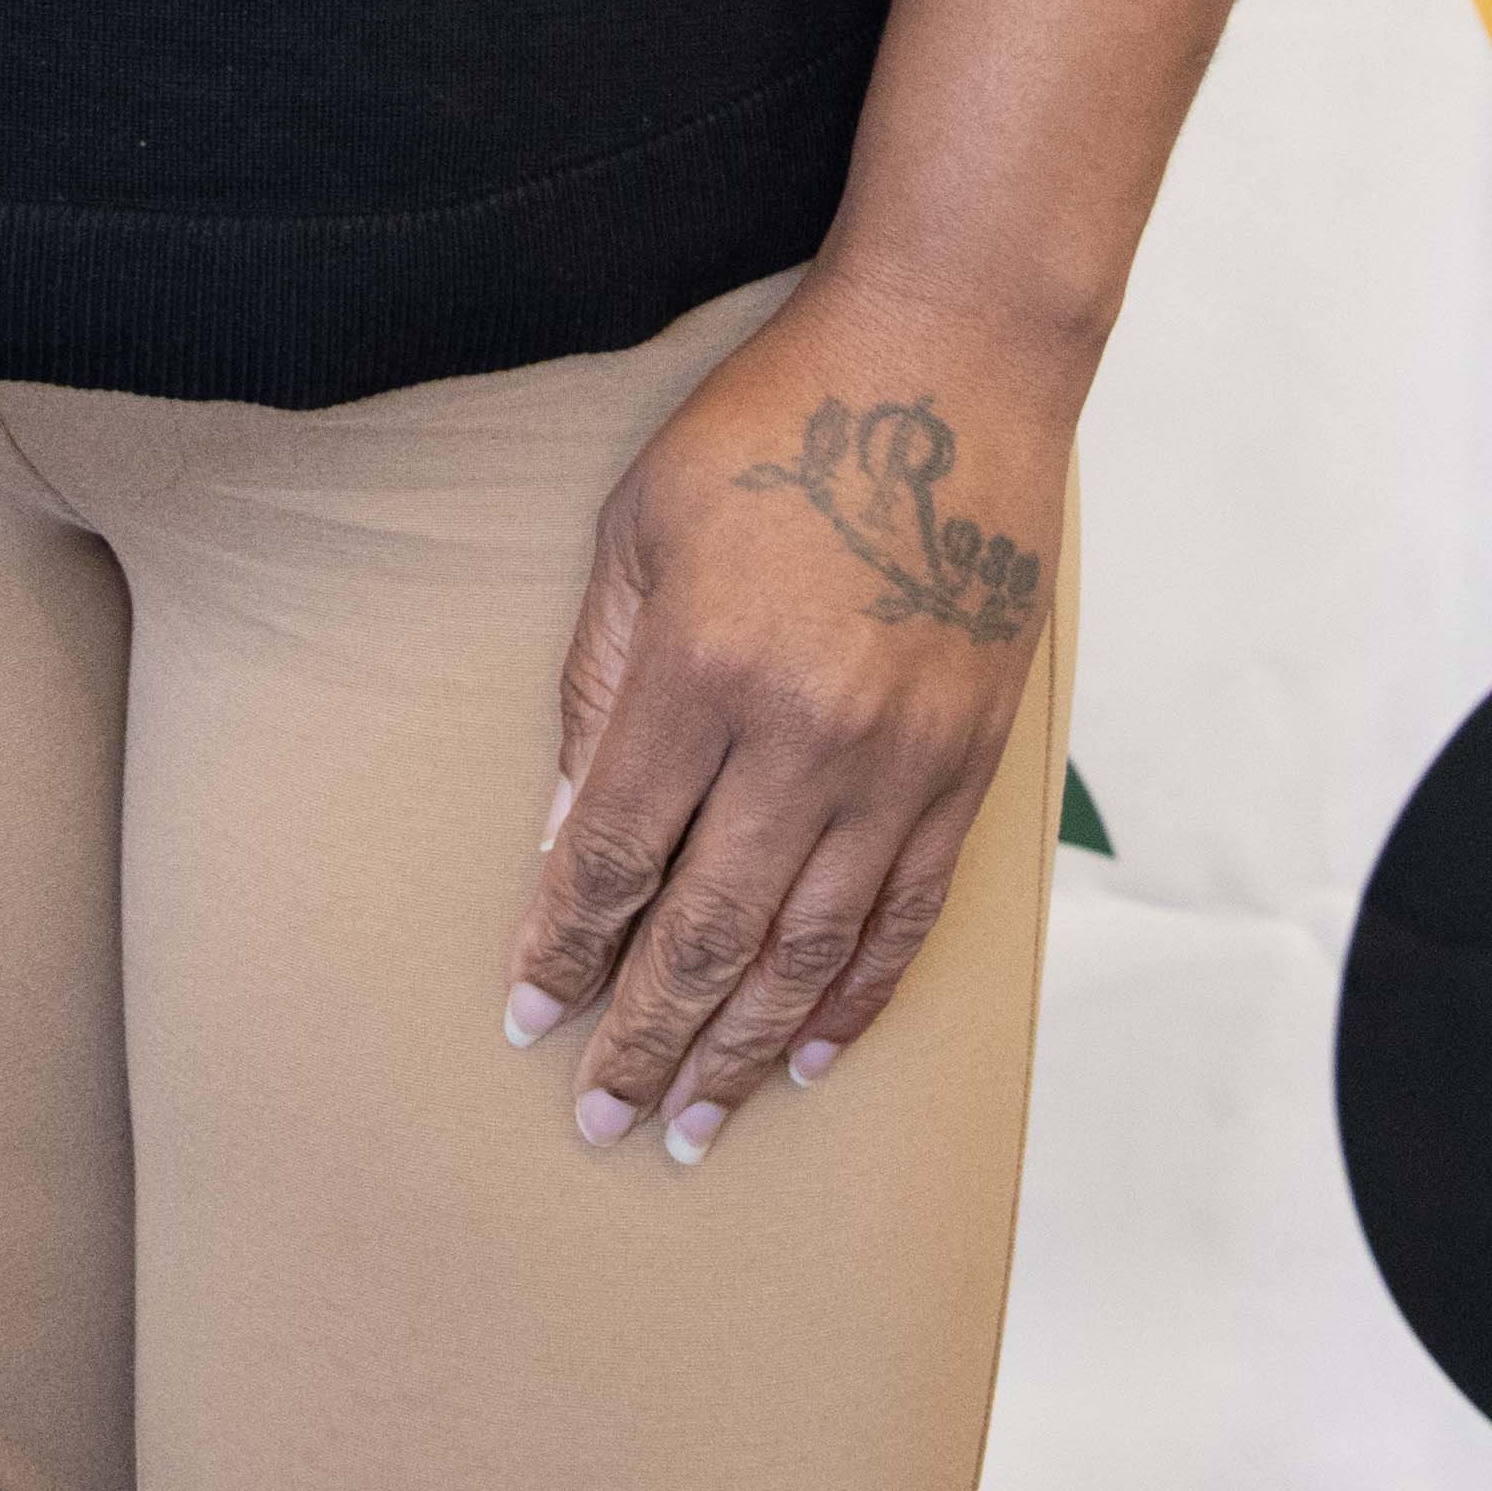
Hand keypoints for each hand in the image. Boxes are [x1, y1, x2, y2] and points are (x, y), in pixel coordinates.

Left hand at [503, 273, 1066, 1165]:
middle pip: (711, 930)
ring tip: (691, 1125)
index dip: (567, 947)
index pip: (619, 853)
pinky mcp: (965, 762)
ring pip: (809, 949)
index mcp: (704, 666)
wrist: (951, 365)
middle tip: (597, 1121)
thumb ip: (601, 681)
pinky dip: (856, 996)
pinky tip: (813, 1057)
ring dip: (745, 1050)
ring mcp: (898, 758)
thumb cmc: (776, 425)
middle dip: (645, 1037)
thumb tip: (571, 831)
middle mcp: (805, 733)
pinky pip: (904, 913)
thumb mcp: (642, 524)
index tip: (527, 1017)